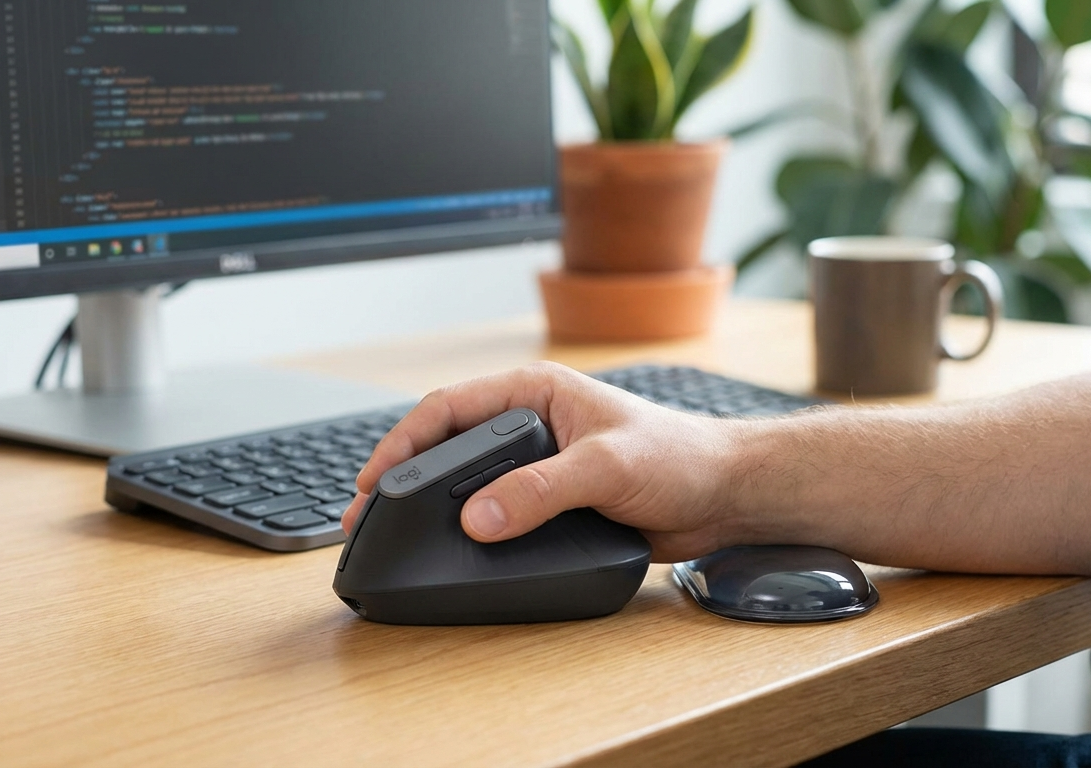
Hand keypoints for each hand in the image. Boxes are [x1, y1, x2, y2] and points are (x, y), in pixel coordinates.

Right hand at [342, 362, 748, 561]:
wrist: (723, 495)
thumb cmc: (679, 457)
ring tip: (396, 536)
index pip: (450, 407)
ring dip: (432, 509)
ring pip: (468, 485)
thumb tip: (480, 518)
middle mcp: (531, 425)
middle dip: (404, 479)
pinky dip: (469, 532)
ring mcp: (538, 465)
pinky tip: (450, 550)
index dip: (404, 442)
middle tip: (367, 517)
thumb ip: (543, 489)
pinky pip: (497, 516)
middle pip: (448, 447)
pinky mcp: (551, 503)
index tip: (373, 480)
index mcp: (537, 392)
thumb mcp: (607, 466)